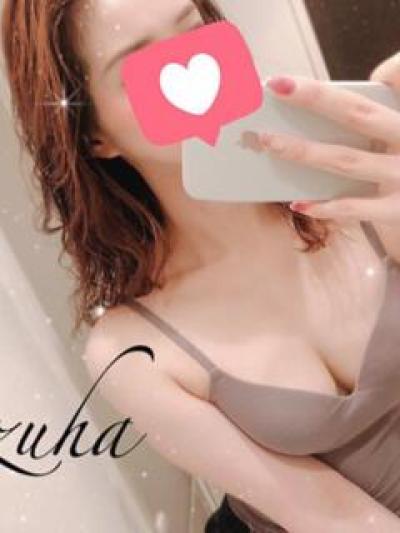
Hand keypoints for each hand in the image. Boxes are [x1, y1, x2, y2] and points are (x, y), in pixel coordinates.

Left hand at [259, 52, 399, 226]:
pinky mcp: (398, 210)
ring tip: (269, 141)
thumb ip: (381, 110)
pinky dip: (325, 207)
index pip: (361, 98)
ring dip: (304, 151)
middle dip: (312, 99)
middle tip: (273, 89)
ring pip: (346, 160)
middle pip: (355, 115)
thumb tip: (356, 89)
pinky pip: (355, 208)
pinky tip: (298, 203)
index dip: (322, 89)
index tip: (282, 80)